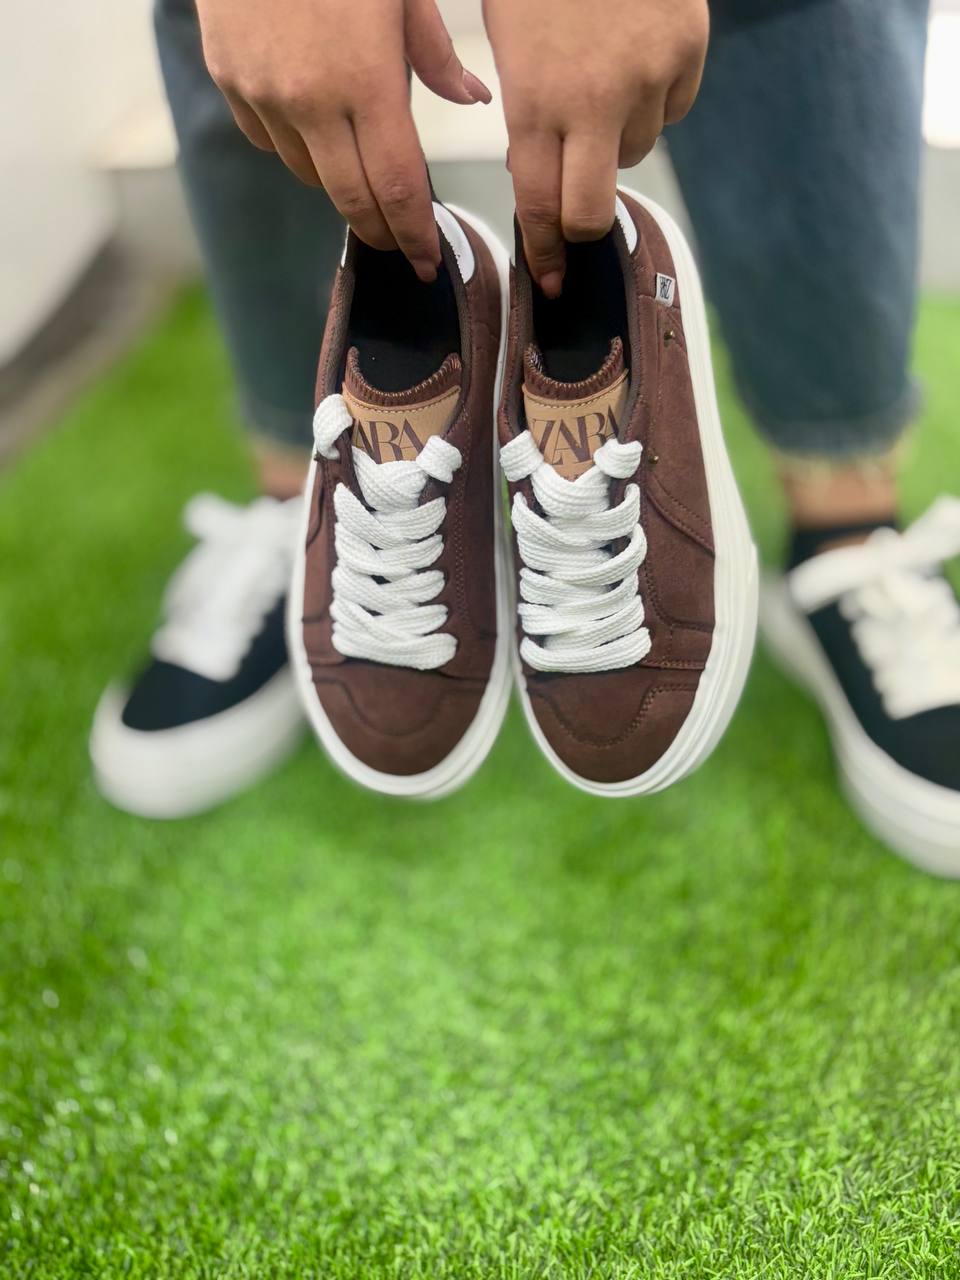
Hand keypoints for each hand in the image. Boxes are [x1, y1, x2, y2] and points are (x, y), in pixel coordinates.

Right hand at [197, 0, 491, 280]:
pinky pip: (268, 142)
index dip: (415, 235)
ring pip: (309, 176)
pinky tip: (316, 137)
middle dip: (381, 231)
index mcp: (366, 81)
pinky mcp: (230, 79)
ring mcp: (264, 93)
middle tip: (401, 247)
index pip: (398, 187)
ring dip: (341, 188)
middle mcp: (311, 101)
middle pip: (352, 199)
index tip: (428, 263)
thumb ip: (436, 54)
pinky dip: (297, 151)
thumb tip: (473, 101)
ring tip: (365, 184)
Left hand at [483, 0, 707, 295]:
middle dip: (577, 226)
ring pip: (634, 154)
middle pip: (591, 210)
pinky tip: (635, 62)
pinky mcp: (688, 54)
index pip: (539, 205)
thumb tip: (536, 177)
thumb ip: (522, 111)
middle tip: (571, 223)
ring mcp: (649, 78)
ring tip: (598, 88)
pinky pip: (672, 111)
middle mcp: (595, 101)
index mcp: (535, 97)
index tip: (547, 279)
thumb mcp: (506, 35)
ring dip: (614, 143)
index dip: (543, 250)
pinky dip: (653, 102)